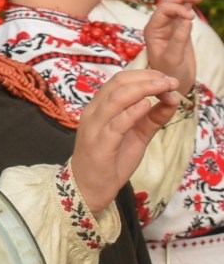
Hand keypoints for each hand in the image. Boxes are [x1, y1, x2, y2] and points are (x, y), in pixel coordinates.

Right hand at [71, 68, 180, 214]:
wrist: (89, 188)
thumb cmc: (111, 160)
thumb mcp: (137, 135)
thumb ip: (152, 117)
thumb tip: (173, 98)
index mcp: (99, 107)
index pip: (120, 80)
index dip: (145, 75)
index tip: (168, 80)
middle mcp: (94, 112)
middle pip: (118, 83)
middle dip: (148, 78)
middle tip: (171, 82)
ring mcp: (94, 128)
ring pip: (116, 99)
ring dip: (144, 89)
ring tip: (165, 88)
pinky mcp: (100, 144)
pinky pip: (116, 123)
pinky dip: (132, 112)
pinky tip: (147, 105)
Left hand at [144, 0, 200, 93]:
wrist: (175, 81)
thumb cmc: (170, 72)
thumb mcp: (173, 58)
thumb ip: (178, 40)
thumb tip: (187, 21)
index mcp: (151, 30)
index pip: (162, 12)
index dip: (176, 10)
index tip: (191, 19)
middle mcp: (158, 25)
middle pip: (168, 4)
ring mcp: (169, 24)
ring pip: (175, 4)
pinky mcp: (179, 26)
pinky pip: (183, 9)